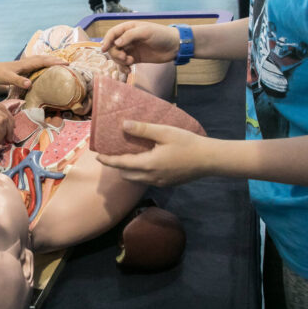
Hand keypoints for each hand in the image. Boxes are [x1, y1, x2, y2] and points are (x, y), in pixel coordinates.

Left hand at [0, 55, 67, 90]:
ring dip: (47, 61)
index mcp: (23, 65)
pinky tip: (39, 70)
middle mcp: (23, 63)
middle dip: (54, 60)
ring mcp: (20, 66)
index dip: (55, 62)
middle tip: (66, 63)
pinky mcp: (17, 70)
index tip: (67, 63)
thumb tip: (30, 84)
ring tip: (56, 64)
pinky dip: (40, 65)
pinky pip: (32, 65)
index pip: (42, 61)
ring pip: (37, 61)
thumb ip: (18, 81)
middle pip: (42, 59)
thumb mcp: (6, 78)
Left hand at [96, 120, 212, 186]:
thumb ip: (142, 129)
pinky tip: (144, 162)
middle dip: (117, 166)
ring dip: (128, 171)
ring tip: (126, 157)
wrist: (209, 160)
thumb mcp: (164, 132)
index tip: (97, 156)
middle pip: (126, 174)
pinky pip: (147, 180)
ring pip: (136, 179)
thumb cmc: (187, 143)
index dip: (108, 160)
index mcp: (148, 164)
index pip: (121, 164)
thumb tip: (123, 125)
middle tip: (112, 154)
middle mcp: (151, 177)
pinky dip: (140, 173)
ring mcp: (159, 182)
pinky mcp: (167, 183)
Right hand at [100, 21, 179, 65]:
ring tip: (130, 63)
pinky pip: (124, 64)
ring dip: (120, 61)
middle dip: (116, 53)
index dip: (106, 40)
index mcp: (128, 28)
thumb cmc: (161, 35)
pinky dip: (123, 68)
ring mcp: (131, 49)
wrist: (174, 47)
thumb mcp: (146, 31)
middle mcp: (127, 38)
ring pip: (117, 56)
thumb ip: (130, 35)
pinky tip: (128, 71)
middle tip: (125, 58)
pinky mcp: (135, 58)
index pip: (112, 33)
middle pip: (112, 47)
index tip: (104, 49)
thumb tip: (116, 43)